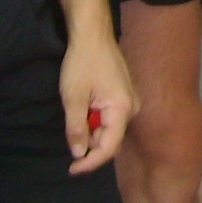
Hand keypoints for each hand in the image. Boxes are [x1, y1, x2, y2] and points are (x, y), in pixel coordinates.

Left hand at [60, 30, 137, 172]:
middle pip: (111, 139)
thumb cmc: (82, 64)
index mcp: (122, 110)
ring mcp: (130, 100)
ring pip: (110, 128)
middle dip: (90, 144)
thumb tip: (79, 154)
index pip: (108, 148)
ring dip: (92, 129)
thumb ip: (77, 128)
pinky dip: (96, 119)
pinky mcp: (124, 94)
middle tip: (69, 137)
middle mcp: (132, 108)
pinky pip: (111, 117)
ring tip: (75, 114)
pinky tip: (84, 108)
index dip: (90, 162)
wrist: (92, 34)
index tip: (71, 168)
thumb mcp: (73, 98)